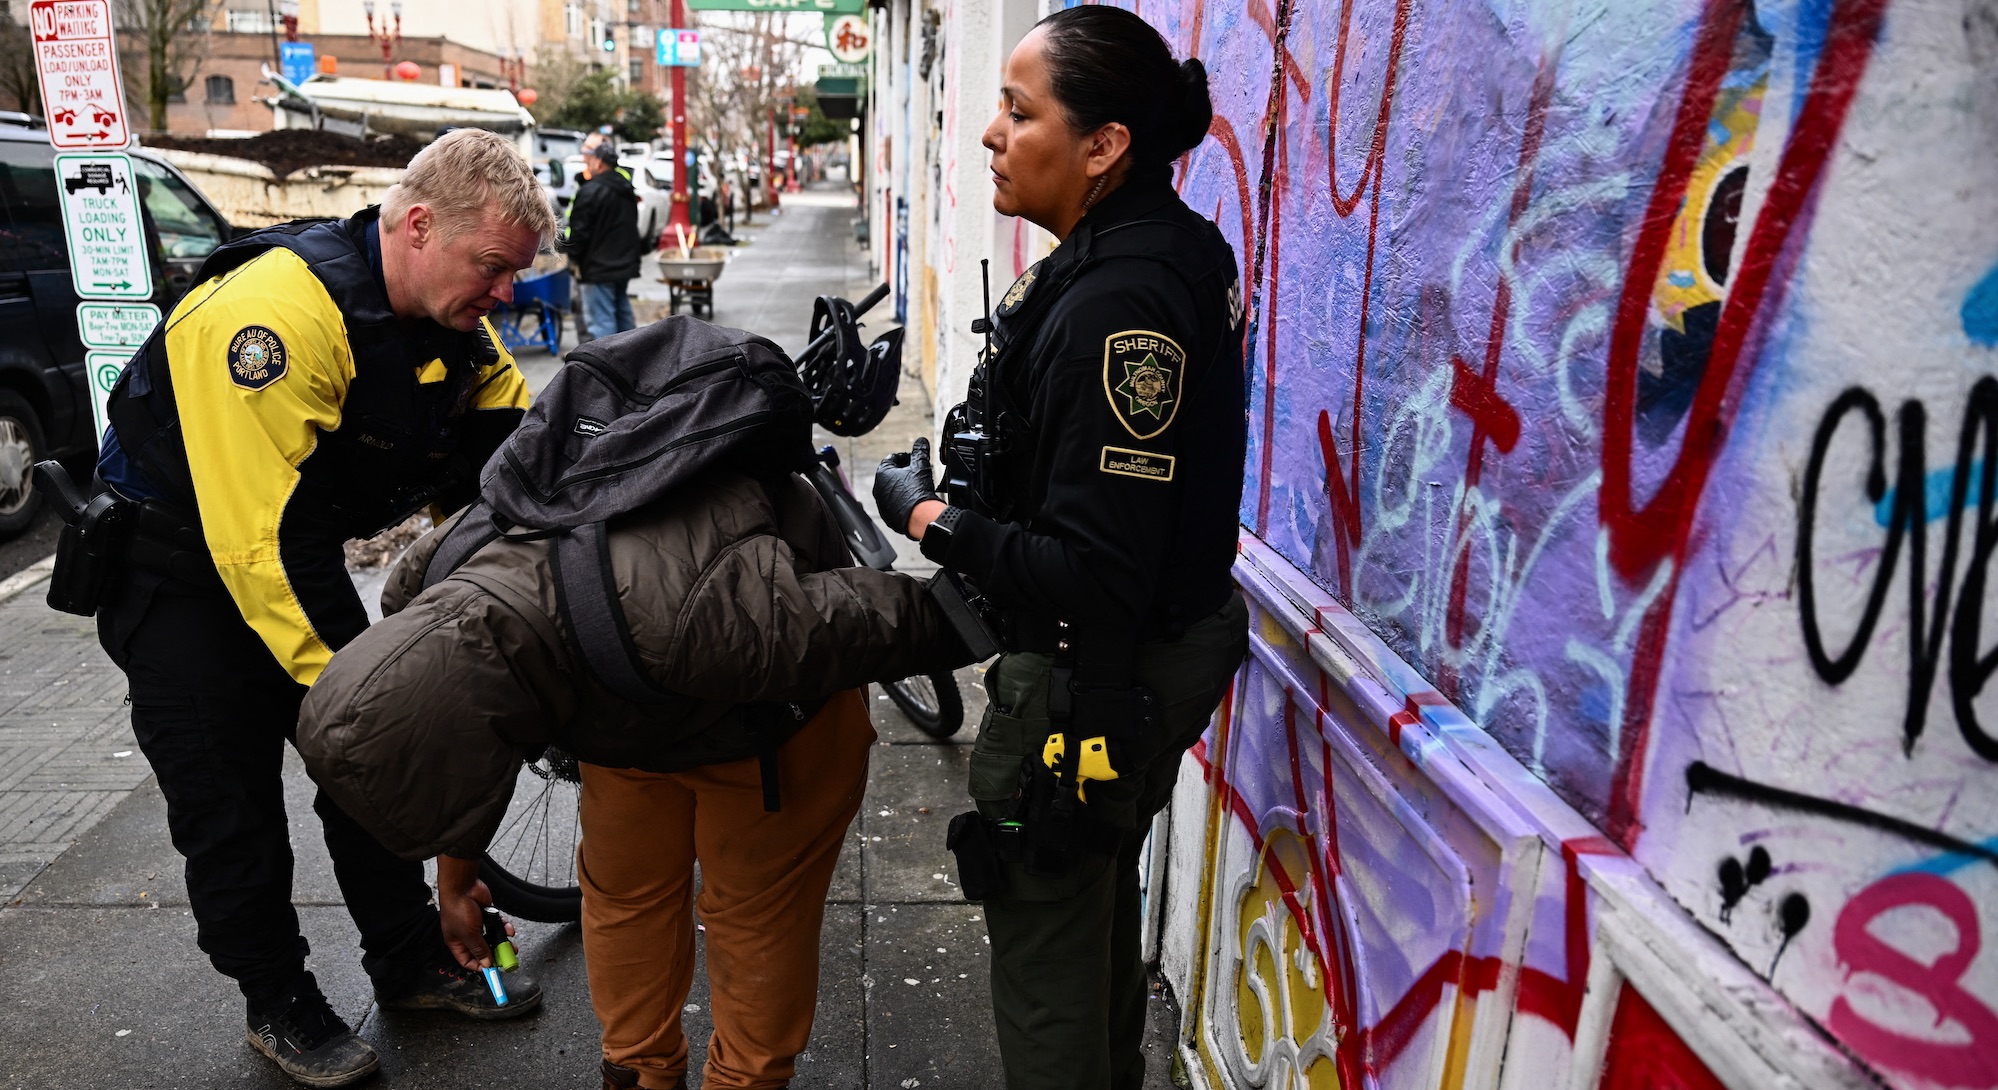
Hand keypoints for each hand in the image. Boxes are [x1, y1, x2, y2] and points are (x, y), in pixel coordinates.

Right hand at [436, 855, 507, 969]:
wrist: (464, 886)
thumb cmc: (458, 909)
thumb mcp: (469, 934)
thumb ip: (479, 949)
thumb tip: (486, 963)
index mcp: (457, 943)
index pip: (468, 961)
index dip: (480, 966)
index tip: (493, 969)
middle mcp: (467, 935)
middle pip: (483, 950)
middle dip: (496, 954)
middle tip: (508, 958)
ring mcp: (478, 925)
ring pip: (493, 937)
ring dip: (503, 941)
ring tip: (513, 946)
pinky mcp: (487, 915)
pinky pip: (498, 924)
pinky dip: (504, 927)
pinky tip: (509, 929)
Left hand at [873, 437, 940, 539]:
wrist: (919, 517)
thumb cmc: (917, 490)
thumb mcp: (920, 465)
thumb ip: (920, 451)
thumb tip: (921, 441)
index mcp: (882, 473)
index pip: (891, 459)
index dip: (904, 456)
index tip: (913, 458)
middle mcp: (878, 488)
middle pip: (891, 475)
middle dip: (904, 471)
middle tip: (916, 471)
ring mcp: (881, 504)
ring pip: (892, 490)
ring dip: (903, 486)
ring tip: (917, 486)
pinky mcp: (887, 516)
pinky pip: (895, 504)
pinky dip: (902, 500)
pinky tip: (914, 500)